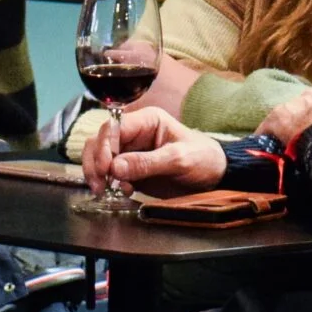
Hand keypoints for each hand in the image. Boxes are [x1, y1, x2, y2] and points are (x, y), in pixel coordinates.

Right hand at [80, 103, 226, 195]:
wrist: (216, 175)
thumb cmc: (203, 158)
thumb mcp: (179, 159)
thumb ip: (147, 162)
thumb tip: (115, 168)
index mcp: (147, 120)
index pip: (114, 128)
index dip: (104, 147)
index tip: (105, 168)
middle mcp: (135, 133)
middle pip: (100, 141)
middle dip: (95, 162)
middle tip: (100, 184)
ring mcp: (132, 151)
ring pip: (100, 157)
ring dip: (98, 174)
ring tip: (106, 190)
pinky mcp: (132, 169)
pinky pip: (110, 173)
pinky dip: (109, 183)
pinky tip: (123, 191)